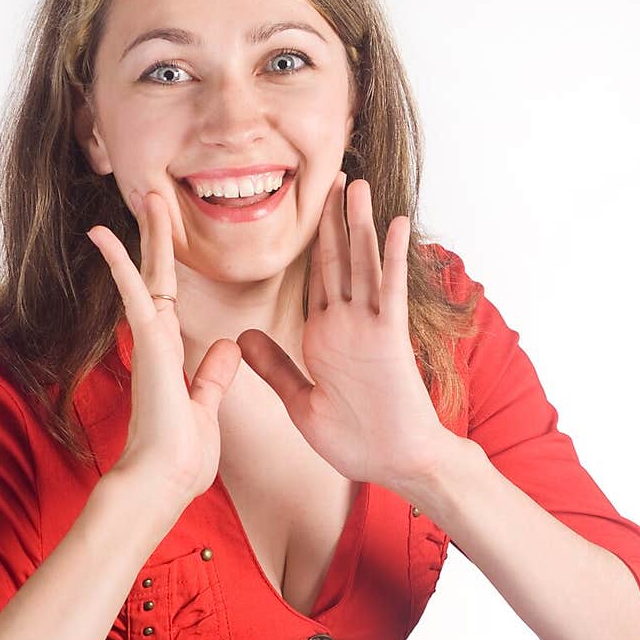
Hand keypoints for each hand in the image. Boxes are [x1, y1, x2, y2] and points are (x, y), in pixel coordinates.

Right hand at [86, 191, 241, 503]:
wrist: (163, 482)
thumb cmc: (182, 458)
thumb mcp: (207, 408)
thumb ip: (213, 377)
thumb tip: (228, 346)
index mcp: (172, 357)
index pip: (171, 301)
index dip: (171, 269)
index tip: (171, 241)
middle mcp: (158, 344)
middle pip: (159, 278)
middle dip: (160, 239)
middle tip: (157, 198)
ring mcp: (151, 343)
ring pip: (148, 277)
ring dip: (147, 237)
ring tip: (148, 196)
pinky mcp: (148, 347)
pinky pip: (135, 297)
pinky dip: (121, 265)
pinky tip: (105, 236)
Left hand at [236, 174, 455, 495]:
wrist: (393, 465)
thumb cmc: (354, 441)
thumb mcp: (300, 401)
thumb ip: (276, 366)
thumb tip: (244, 336)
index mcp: (323, 336)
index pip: (316, 278)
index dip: (312, 242)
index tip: (305, 206)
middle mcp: (347, 324)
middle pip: (338, 260)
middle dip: (334, 219)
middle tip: (333, 175)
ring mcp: (370, 328)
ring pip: (363, 264)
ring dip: (360, 224)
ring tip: (356, 183)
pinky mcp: (389, 338)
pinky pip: (390, 290)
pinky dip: (392, 257)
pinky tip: (395, 223)